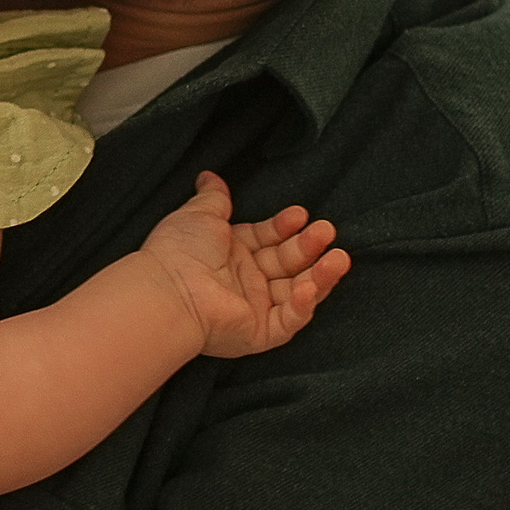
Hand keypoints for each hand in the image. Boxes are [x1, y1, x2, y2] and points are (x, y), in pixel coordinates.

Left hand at [139, 174, 350, 359]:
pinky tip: (310, 287)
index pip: (269, 239)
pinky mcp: (259, 333)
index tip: (301, 215)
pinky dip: (302, 305)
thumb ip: (214, 197)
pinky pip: (289, 320)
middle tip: (327, 231)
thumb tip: (210, 176)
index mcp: (232, 253)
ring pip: (297, 292)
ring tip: (340, 258)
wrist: (169, 289)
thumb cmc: (180, 249)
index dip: (285, 227)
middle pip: (288, 263)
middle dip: (310, 247)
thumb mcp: (200, 214)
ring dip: (320, 276)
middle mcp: (246, 281)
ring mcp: (254, 308)